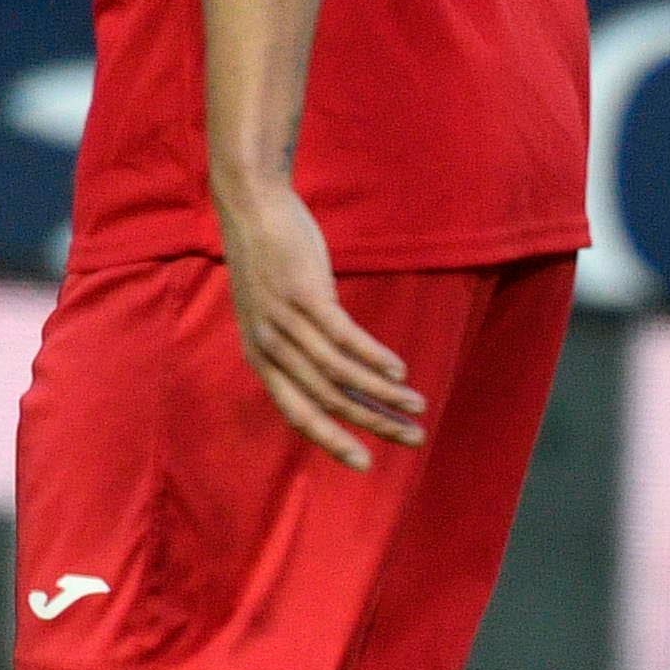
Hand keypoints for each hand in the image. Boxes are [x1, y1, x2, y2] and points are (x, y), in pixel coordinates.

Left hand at [217, 180, 423, 467]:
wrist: (252, 206)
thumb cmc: (269, 259)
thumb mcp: (275, 312)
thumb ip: (300, 345)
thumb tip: (342, 374)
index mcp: (260, 357)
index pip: (298, 412)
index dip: (332, 440)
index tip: (367, 463)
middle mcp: (269, 346)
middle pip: (326, 399)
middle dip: (372, 424)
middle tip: (412, 439)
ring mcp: (285, 321)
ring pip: (339, 373)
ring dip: (383, 394)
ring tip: (417, 405)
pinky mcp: (305, 295)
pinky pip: (344, 337)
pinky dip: (374, 358)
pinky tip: (399, 371)